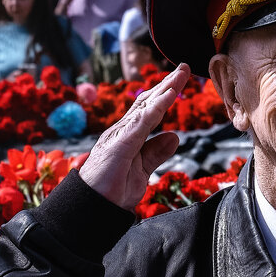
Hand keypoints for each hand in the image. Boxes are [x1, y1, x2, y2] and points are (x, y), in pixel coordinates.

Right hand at [78, 64, 189, 210]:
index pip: (149, 110)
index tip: (180, 82)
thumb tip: (174, 136)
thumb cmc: (112, 191)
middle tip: (184, 68)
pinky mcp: (120, 144)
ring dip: (164, 89)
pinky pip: (142, 122)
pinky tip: (169, 96)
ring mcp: (120, 135)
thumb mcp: (141, 171)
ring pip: (145, 107)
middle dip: (166, 84)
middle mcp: (122, 130)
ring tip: (180, 76)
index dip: (164, 95)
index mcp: (128, 136)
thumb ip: (156, 153)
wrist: (92, 208)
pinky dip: (157, 107)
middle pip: (147, 102)